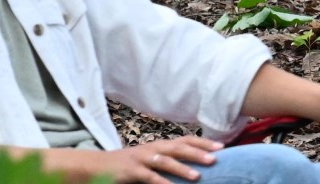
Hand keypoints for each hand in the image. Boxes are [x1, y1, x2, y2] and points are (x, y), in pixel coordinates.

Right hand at [87, 136, 223, 182]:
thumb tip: (192, 166)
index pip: (185, 141)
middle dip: (198, 152)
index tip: (221, 147)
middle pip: (178, 148)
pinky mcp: (131, 171)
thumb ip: (168, 161)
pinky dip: (161, 183)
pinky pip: (148, 177)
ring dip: (182, 168)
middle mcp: (152, 148)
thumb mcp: (150, 160)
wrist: (98, 166)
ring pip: (165, 162)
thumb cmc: (128, 165)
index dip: (203, 143)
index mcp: (159, 145)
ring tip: (197, 176)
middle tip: (216, 158)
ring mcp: (141, 159)